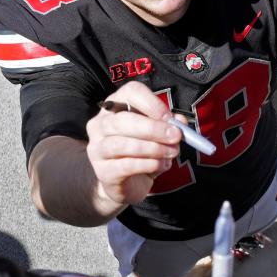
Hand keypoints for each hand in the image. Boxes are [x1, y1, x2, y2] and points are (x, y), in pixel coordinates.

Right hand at [86, 81, 181, 206]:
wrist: (126, 184)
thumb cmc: (141, 153)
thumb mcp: (158, 136)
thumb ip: (169, 126)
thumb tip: (180, 122)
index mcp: (115, 106)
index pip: (130, 92)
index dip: (152, 104)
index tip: (170, 119)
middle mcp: (100, 124)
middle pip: (122, 119)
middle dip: (153, 129)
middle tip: (175, 137)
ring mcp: (97, 148)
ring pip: (122, 144)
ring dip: (152, 148)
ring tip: (170, 153)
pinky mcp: (102, 171)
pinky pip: (124, 165)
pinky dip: (146, 164)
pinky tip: (159, 165)